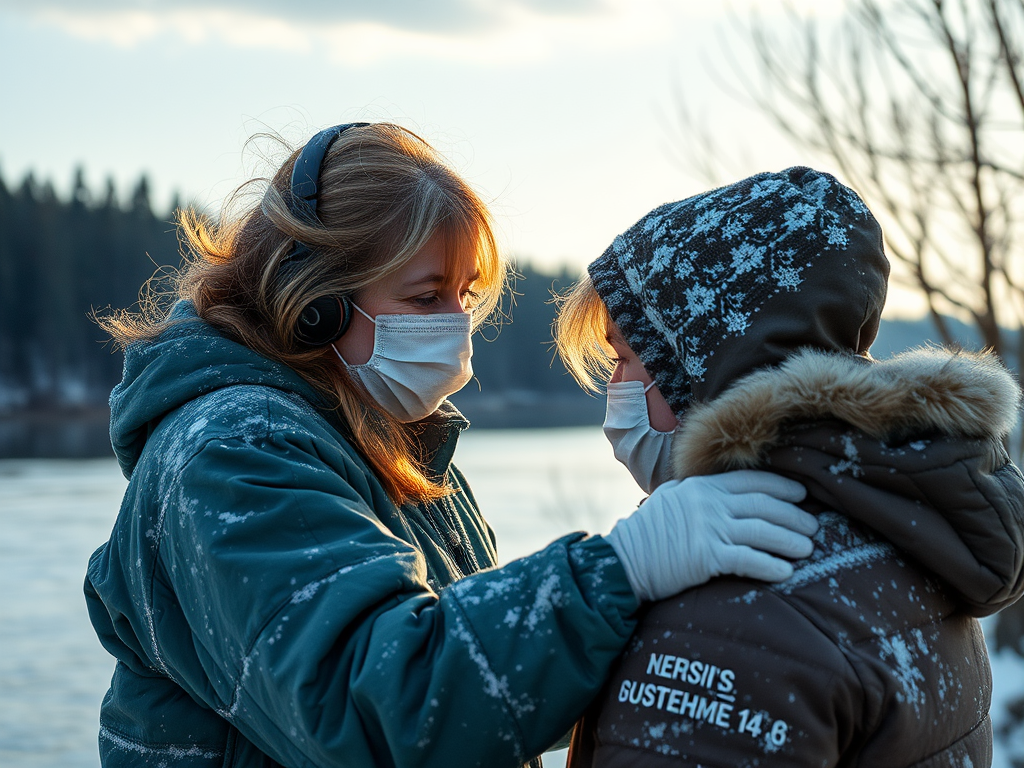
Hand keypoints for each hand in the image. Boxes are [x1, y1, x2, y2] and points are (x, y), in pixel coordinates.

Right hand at [604, 470, 817, 601]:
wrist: (623, 561)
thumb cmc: (647, 533)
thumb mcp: (671, 499)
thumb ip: (697, 493)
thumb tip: (725, 495)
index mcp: (702, 486)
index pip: (751, 481)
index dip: (782, 487)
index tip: (802, 495)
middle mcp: (708, 503)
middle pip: (765, 505)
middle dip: (794, 516)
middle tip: (814, 526)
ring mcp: (708, 528)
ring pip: (763, 532)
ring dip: (790, 541)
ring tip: (808, 549)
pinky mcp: (706, 557)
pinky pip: (748, 560)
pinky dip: (771, 566)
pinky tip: (786, 572)